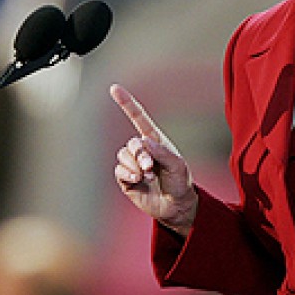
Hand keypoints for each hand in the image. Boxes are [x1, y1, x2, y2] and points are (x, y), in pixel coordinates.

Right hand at [110, 84, 197, 235]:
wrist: (176, 206)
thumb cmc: (180, 182)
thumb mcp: (179, 165)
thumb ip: (162, 152)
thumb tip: (144, 141)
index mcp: (155, 140)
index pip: (138, 117)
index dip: (126, 102)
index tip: (114, 88)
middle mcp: (142, 150)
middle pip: (132, 143)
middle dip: (140, 155)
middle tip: (150, 167)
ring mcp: (132, 164)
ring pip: (123, 156)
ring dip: (135, 166)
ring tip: (148, 175)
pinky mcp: (126, 179)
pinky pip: (119, 170)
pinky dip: (128, 174)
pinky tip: (138, 180)